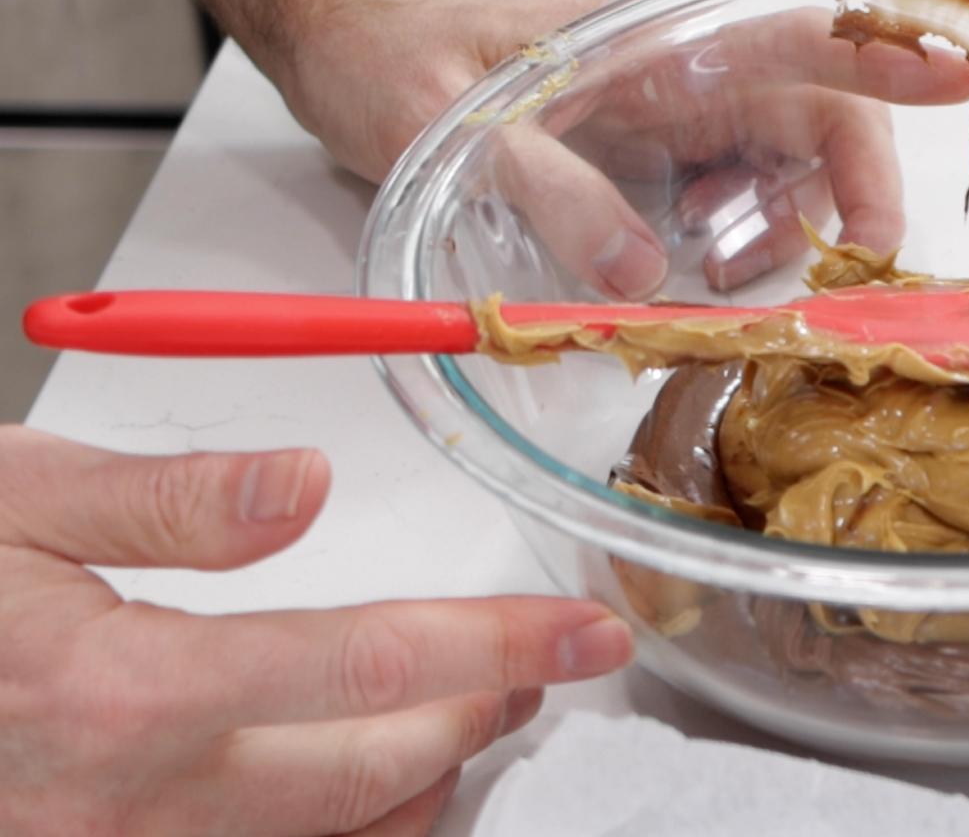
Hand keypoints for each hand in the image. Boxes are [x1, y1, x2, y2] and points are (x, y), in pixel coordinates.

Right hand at [0, 425, 634, 835]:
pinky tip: (360, 786)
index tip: (586, 632)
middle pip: (376, 778)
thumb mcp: (6, 499)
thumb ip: (162, 501)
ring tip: (468, 715)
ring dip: (424, 784)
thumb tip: (299, 490)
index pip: (374, 667)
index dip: (502, 645)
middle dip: (478, 713)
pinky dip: (343, 833)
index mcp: (122, 693)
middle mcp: (129, 809)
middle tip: (533, 662)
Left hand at [260, 0, 968, 298]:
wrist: (343, 36)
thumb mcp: (456, 121)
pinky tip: (690, 265)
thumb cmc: (396, 48)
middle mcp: (682, 81)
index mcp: (655, 48)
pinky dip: (737, 242)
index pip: (798, 46)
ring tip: (728, 273)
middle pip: (821, 128)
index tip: (960, 81)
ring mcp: (671, 120)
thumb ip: (552, 190)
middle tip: (843, 273)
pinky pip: (732, 203)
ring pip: (783, 175)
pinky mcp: (650, 160)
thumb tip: (644, 277)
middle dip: (851, 200)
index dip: (885, 62)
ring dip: (784, 232)